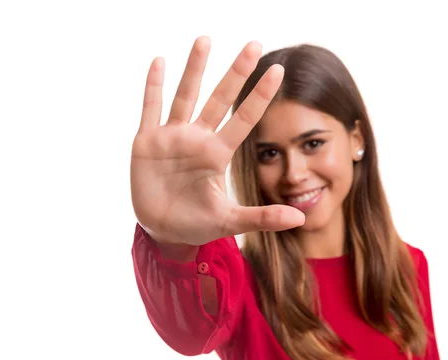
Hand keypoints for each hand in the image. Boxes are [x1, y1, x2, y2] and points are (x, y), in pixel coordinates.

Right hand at [130, 37, 304, 244]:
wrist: (163, 231)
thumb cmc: (197, 223)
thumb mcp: (230, 221)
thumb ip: (262, 217)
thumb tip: (300, 217)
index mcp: (218, 154)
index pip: (244, 119)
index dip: (260, 95)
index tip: (278, 70)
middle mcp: (198, 139)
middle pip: (219, 99)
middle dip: (235, 73)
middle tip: (254, 44)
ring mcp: (172, 138)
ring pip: (185, 96)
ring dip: (195, 69)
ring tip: (207, 39)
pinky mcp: (147, 142)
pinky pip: (150, 109)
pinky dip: (154, 86)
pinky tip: (160, 61)